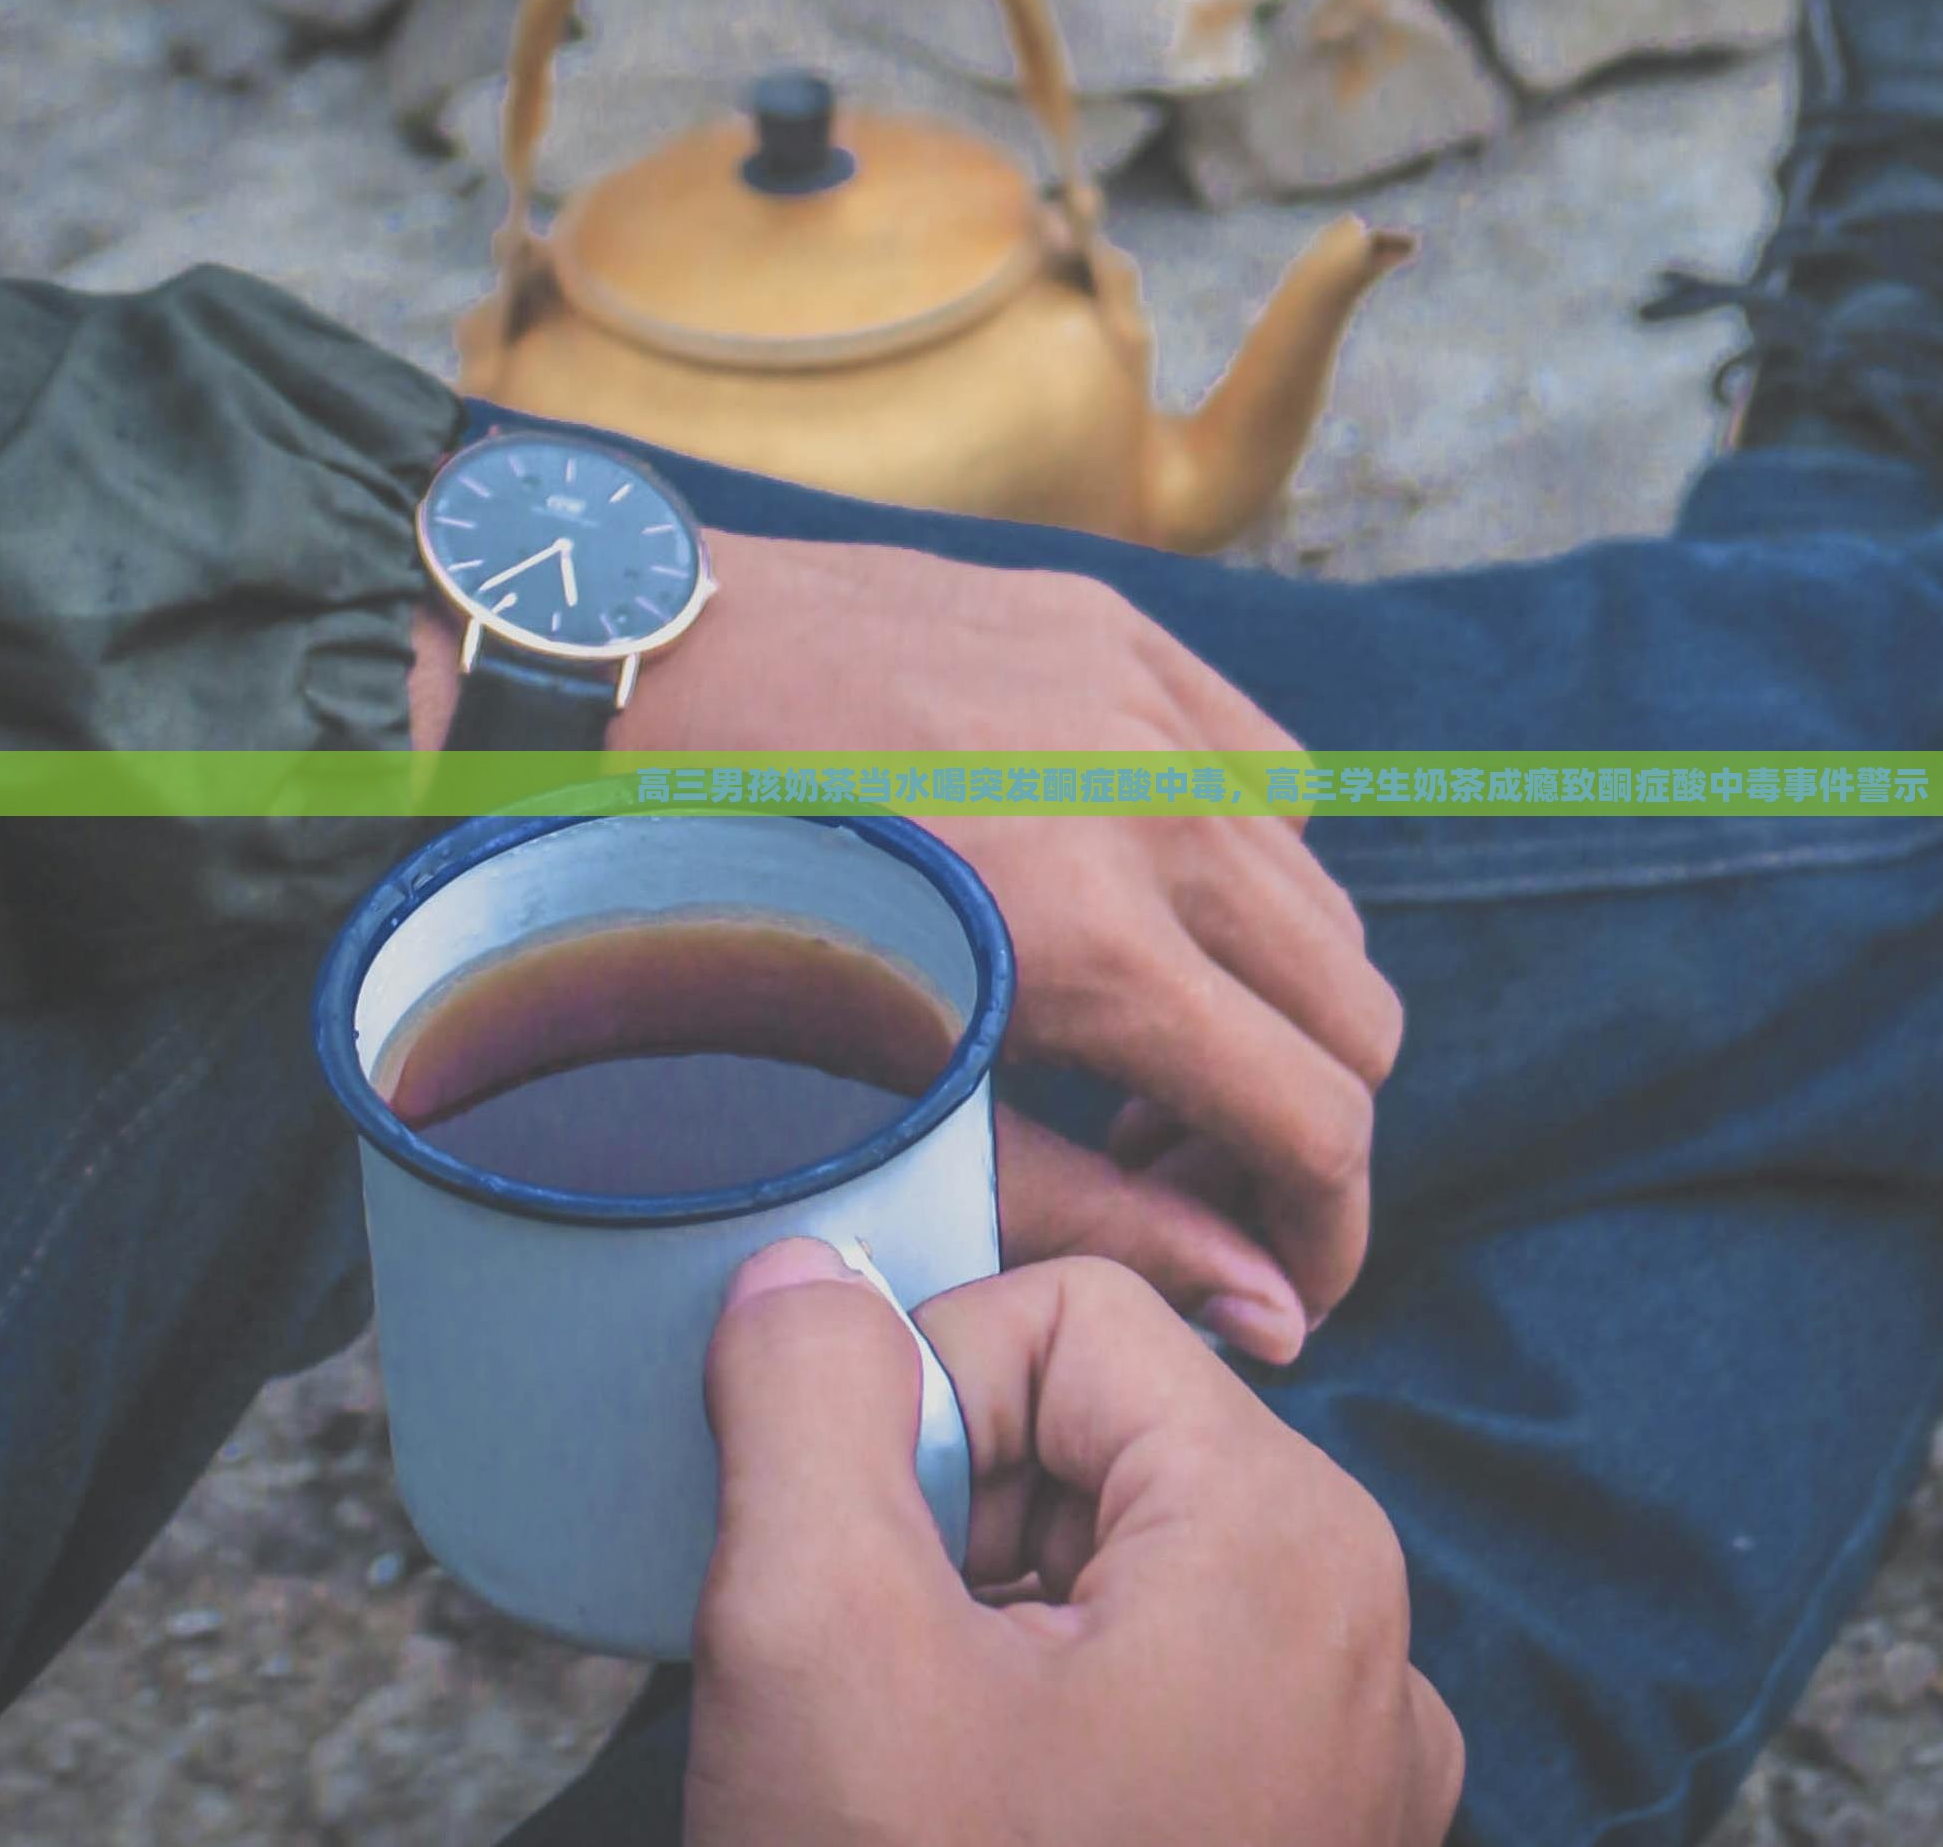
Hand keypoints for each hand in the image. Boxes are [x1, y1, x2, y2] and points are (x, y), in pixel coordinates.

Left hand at [411, 532, 1401, 1361]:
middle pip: (1353, 1013)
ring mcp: (1143, 703)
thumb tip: (1264, 1313)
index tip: (1284, 1278)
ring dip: (1268, 995)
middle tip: (1185, 1172)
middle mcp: (1153, 809)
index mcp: (1094, 947)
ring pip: (1320, 891)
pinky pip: (1265, 767)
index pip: (1320, 1120)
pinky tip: (1129, 904)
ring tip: (1142, 1046)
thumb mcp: (884, 1114)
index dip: (1324, 1230)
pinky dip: (1237, 859)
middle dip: (1300, 1121)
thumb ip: (1094, 1213)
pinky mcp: (1115, 630)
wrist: (589, 690)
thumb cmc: (694, 930)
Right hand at [687, 1242, 1463, 1846]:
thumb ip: (811, 1409)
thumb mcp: (819, 1641)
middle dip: (956, 1525)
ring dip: (988, 1635)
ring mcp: (1356, 1772)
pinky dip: (1050, 1735)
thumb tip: (807, 1274)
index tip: (847, 1551)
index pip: (1071, 1321)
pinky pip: (1172, 1709)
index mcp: (1290, 1544)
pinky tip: (972, 1827)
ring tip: (913, 1774)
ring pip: (1129, 1583)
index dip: (918, 1400)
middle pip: (1112, 1448)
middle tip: (870, 1675)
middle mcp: (1368, 1640)